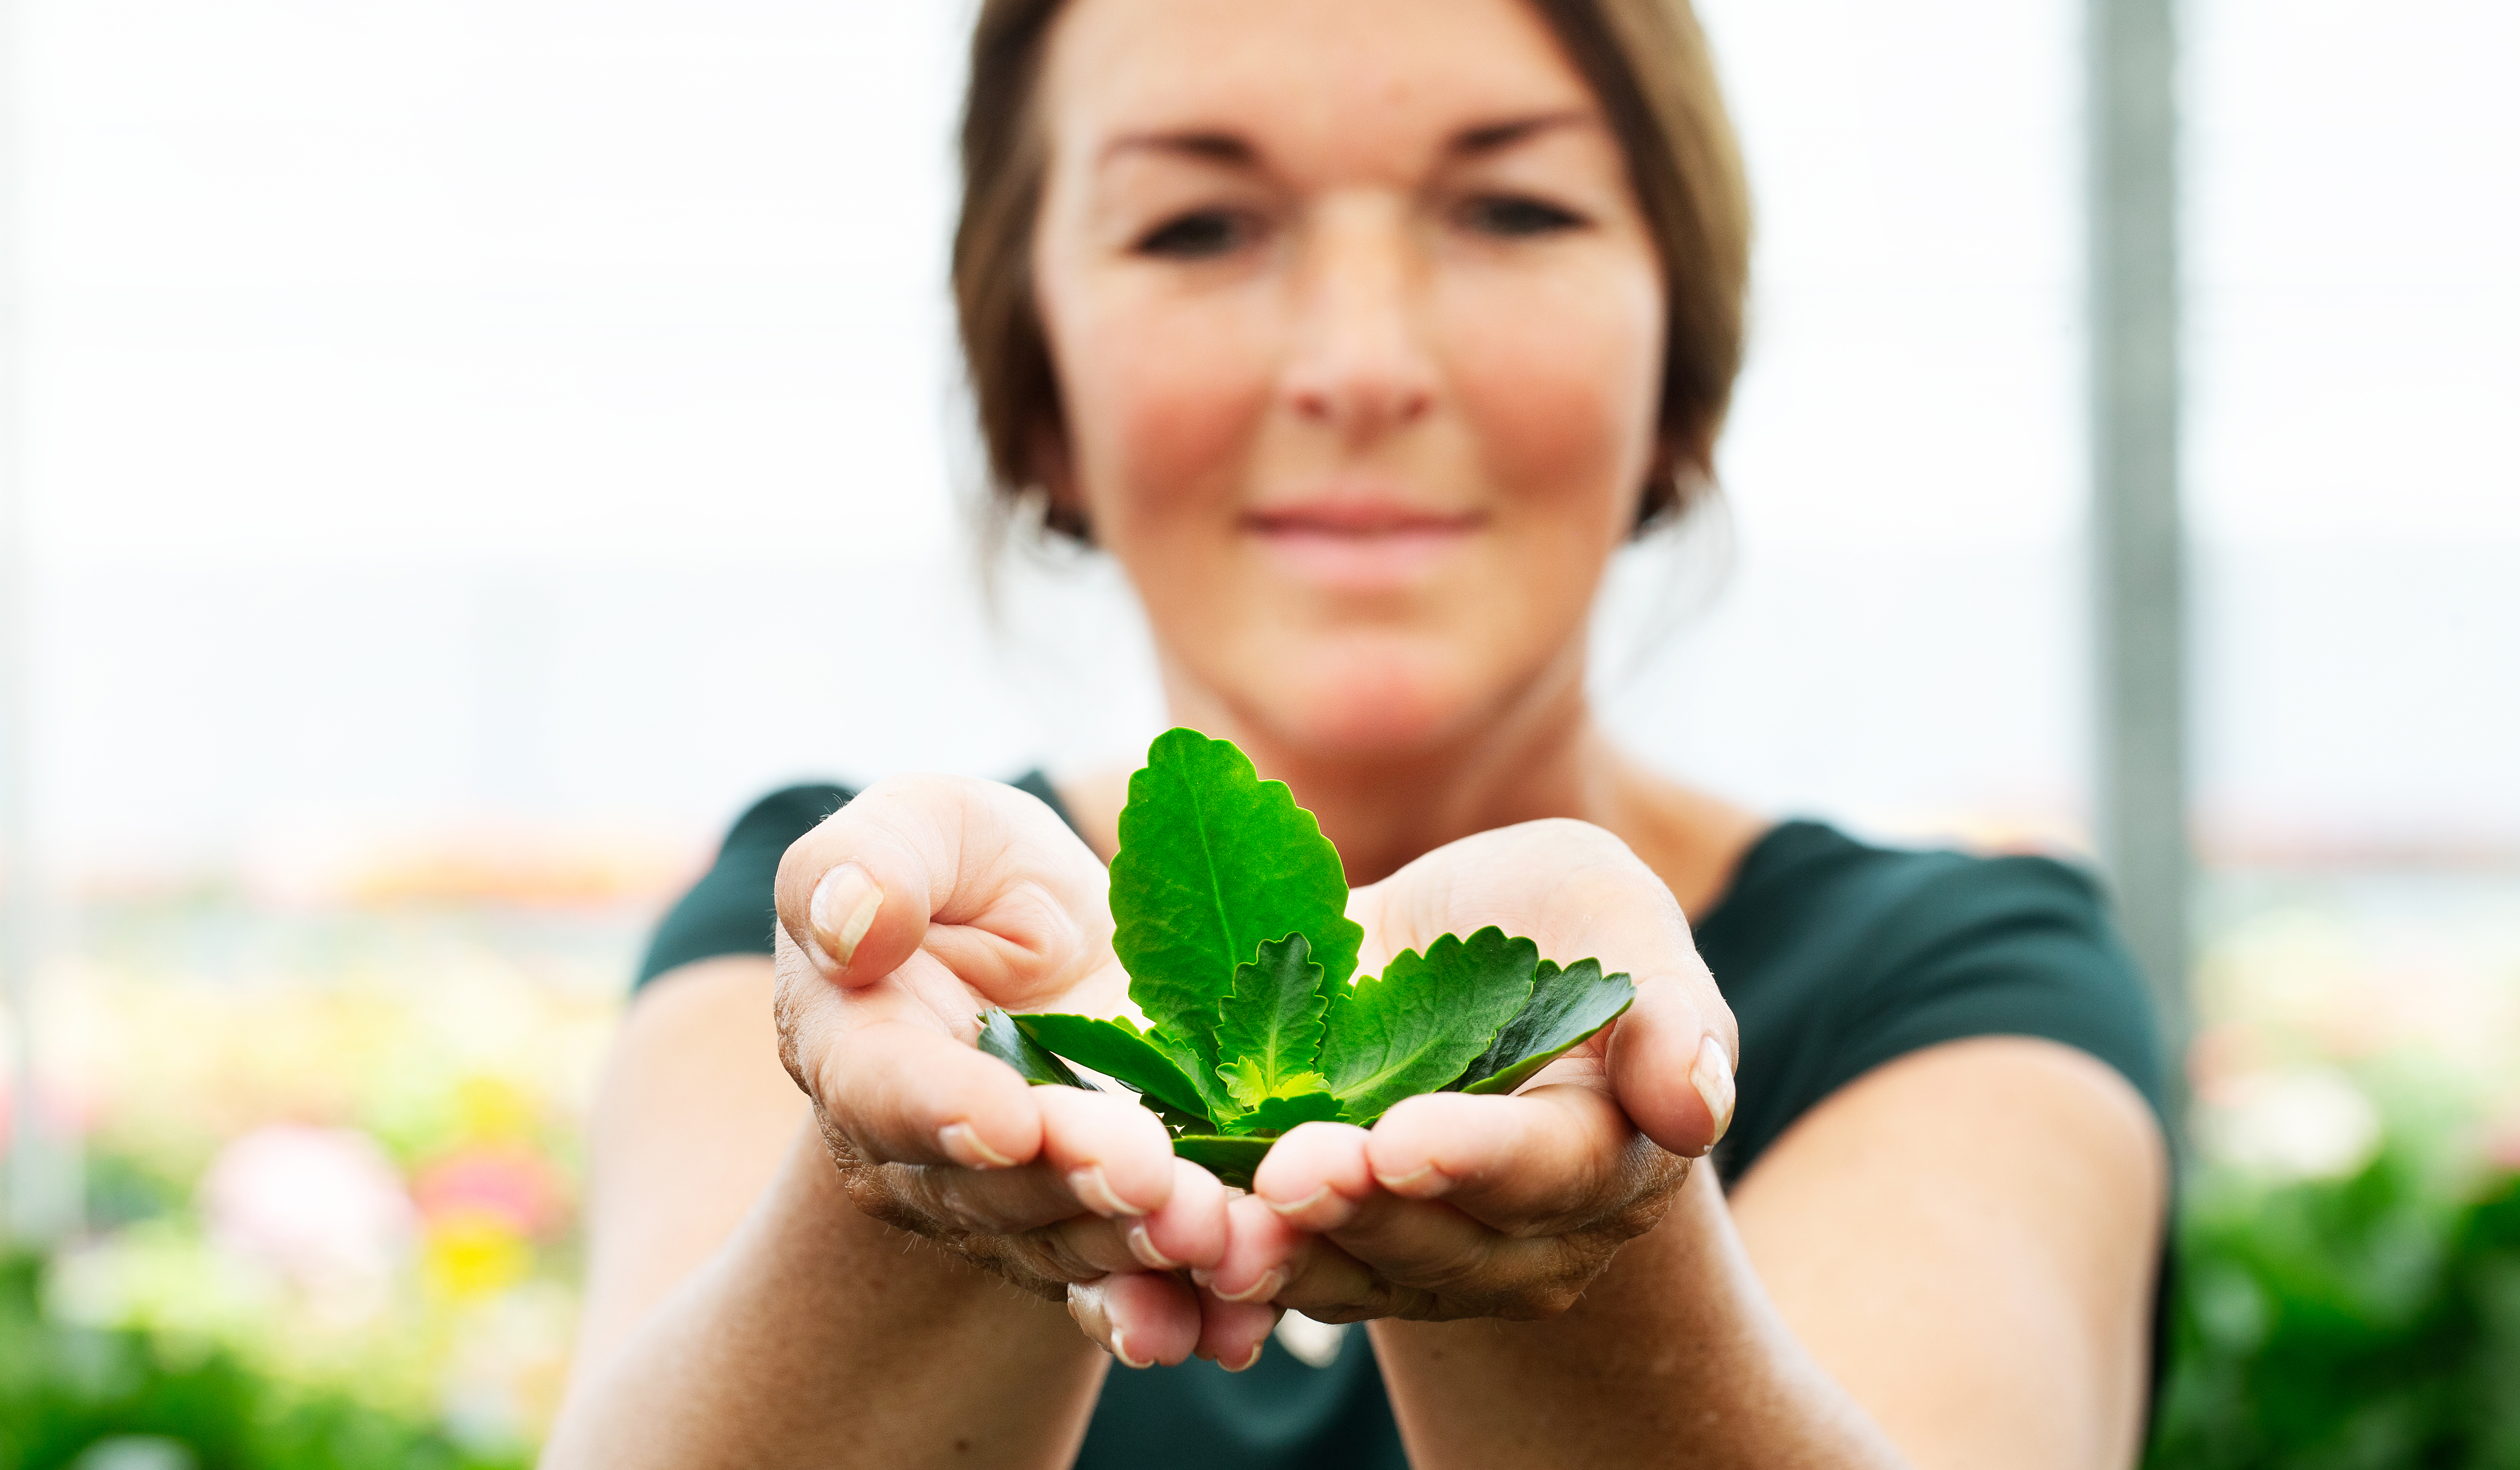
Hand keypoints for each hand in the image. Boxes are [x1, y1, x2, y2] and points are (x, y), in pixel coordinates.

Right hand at [770, 775, 1279, 1368]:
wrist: (1046, 952)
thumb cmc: (967, 876)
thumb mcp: (923, 828)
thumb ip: (870, 862)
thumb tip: (851, 921)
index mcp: (859, 1048)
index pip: (887, 1088)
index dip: (942, 1108)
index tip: (1007, 1118)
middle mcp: (923, 1153)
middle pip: (992, 1186)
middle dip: (1072, 1186)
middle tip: (1149, 1177)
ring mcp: (1013, 1206)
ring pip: (1070, 1244)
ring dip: (1139, 1252)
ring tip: (1213, 1237)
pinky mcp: (1095, 1231)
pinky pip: (1131, 1284)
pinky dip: (1183, 1312)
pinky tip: (1239, 1323)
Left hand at [1195, 819, 1738, 1323]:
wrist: (1445, 955)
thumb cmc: (1549, 922)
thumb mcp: (1612, 911)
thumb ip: (1667, 1003)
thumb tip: (1695, 1105)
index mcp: (1610, 1149)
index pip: (1550, 1168)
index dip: (1477, 1158)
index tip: (1403, 1138)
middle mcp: (1529, 1231)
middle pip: (1448, 1241)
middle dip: (1366, 1209)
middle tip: (1290, 1171)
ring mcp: (1434, 1255)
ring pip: (1363, 1277)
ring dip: (1293, 1256)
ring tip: (1225, 1230)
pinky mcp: (1345, 1254)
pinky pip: (1295, 1277)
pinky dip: (1240, 1267)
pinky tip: (1187, 1244)